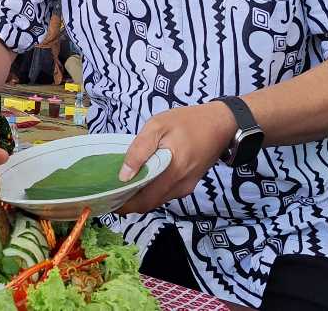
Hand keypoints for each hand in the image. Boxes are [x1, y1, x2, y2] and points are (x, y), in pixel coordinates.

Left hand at [117, 102, 236, 214]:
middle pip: (149, 204)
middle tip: (108, 190)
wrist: (221, 124)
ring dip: (139, 196)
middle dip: (128, 201)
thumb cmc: (186, 122)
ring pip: (157, 199)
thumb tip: (124, 175)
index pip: (143, 202)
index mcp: (171, 173)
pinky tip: (139, 178)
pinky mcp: (188, 183)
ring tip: (119, 183)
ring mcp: (186, 187)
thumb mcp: (158, 126)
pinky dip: (150, 190)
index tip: (105, 198)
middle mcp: (180, 187)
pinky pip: (165, 192)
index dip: (123, 205)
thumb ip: (140, 150)